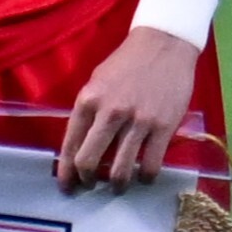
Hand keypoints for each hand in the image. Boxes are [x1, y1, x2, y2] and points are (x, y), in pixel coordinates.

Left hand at [62, 27, 200, 188]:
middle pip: (89, 162)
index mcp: (88, 100)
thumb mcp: (97, 82)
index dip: (66, 172)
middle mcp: (110, 113)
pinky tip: (145, 176)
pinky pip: (151, 164)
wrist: (165, 44)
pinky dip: (146, 177)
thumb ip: (89, 112)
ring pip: (121, 170)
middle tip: (91, 186)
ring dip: (117, 185)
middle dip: (87, 181)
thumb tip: (82, 145)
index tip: (68, 186)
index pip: (70, 145)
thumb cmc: (128, 63)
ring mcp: (138, 122)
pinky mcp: (164, 127)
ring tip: (119, 187)